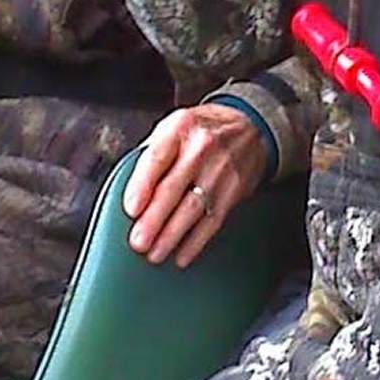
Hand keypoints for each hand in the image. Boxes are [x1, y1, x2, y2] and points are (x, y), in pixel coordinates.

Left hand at [123, 103, 268, 266]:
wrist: (251, 127)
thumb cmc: (204, 129)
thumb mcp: (174, 125)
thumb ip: (152, 153)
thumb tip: (129, 188)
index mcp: (180, 129)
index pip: (156, 158)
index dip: (142, 186)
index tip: (130, 209)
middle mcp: (201, 149)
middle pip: (173, 189)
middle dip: (153, 220)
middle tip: (138, 242)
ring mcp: (220, 171)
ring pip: (193, 210)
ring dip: (172, 236)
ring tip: (155, 253)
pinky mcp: (233, 191)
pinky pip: (212, 221)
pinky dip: (196, 242)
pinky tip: (182, 254)